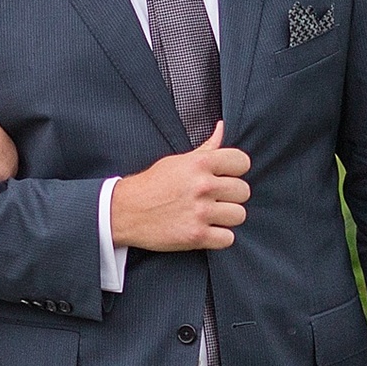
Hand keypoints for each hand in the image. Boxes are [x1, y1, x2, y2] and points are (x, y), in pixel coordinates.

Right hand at [109, 122, 249, 251]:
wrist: (123, 212)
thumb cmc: (151, 185)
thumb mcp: (176, 161)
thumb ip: (205, 148)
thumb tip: (222, 127)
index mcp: (198, 164)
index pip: (242, 162)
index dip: (235, 170)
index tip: (224, 177)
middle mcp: (202, 186)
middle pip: (243, 191)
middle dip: (230, 196)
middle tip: (213, 199)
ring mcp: (200, 212)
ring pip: (239, 215)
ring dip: (226, 218)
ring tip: (209, 216)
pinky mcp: (196, 235)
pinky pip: (228, 238)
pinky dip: (218, 237)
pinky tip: (205, 230)